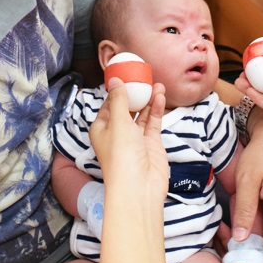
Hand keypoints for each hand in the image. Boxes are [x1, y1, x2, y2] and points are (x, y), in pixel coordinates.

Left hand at [90, 77, 167, 201]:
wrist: (138, 186)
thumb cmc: (121, 157)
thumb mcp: (117, 122)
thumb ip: (119, 100)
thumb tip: (114, 80)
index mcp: (102, 129)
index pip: (108, 105)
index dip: (117, 90)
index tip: (126, 75)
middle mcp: (118, 133)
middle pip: (127, 108)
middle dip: (136, 93)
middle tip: (145, 78)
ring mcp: (135, 139)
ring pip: (142, 114)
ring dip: (149, 100)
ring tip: (157, 84)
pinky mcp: (150, 144)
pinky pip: (153, 123)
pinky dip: (157, 110)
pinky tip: (160, 96)